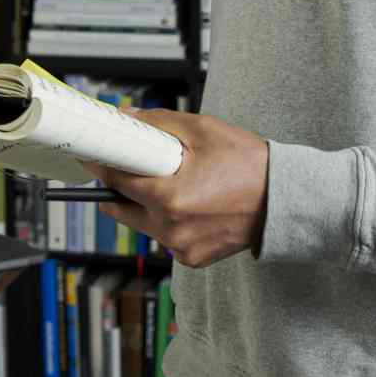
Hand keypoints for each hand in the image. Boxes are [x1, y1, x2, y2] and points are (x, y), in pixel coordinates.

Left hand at [93, 109, 269, 268]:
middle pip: (121, 207)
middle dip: (123, 185)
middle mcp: (171, 228)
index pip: (115, 179)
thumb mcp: (203, 131)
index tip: (92, 155)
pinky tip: (193, 204)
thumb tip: (127, 118)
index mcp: (169, 197)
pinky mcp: (192, 258)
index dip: (102, 163)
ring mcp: (181, 247)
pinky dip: (170, 221)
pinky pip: (165, 237)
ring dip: (147, 204)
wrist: (283, 199)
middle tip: (138, 167)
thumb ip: (158, 124)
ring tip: (178, 184)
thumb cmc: (249, 165)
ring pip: (142, 223)